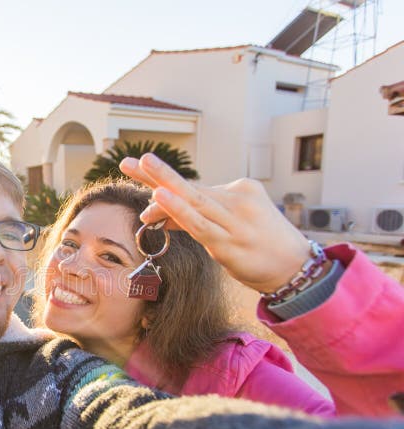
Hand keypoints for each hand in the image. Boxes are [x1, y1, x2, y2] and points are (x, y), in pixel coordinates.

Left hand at [119, 153, 311, 293]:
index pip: (194, 186)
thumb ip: (194, 218)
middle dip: (157, 173)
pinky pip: (198, 223)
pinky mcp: (229, 242)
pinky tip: (159, 198)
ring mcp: (234, 220)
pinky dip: (178, 209)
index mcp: (240, 190)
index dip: (162, 181)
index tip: (137, 168)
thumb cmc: (261, 245)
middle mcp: (237, 200)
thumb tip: (158, 213)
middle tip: (132, 159)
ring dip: (164, 183)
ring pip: (192, 200)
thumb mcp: (228, 225)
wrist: (296, 268)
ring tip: (142, 165)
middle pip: (189, 186)